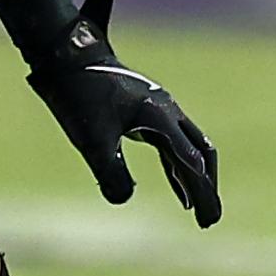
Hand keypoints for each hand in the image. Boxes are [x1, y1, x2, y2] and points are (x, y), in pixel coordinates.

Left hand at [21, 0, 222, 226]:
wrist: (66, 55)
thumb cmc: (78, 94)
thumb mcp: (90, 137)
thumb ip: (109, 169)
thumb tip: (124, 199)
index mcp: (158, 116)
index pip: (189, 160)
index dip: (200, 191)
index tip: (207, 219)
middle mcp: (166, 110)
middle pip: (201, 152)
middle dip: (207, 186)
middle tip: (210, 220)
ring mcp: (158, 109)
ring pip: (189, 148)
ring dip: (195, 178)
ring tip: (201, 212)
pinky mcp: (145, 112)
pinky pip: (172, 144)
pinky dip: (179, 168)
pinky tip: (179, 189)